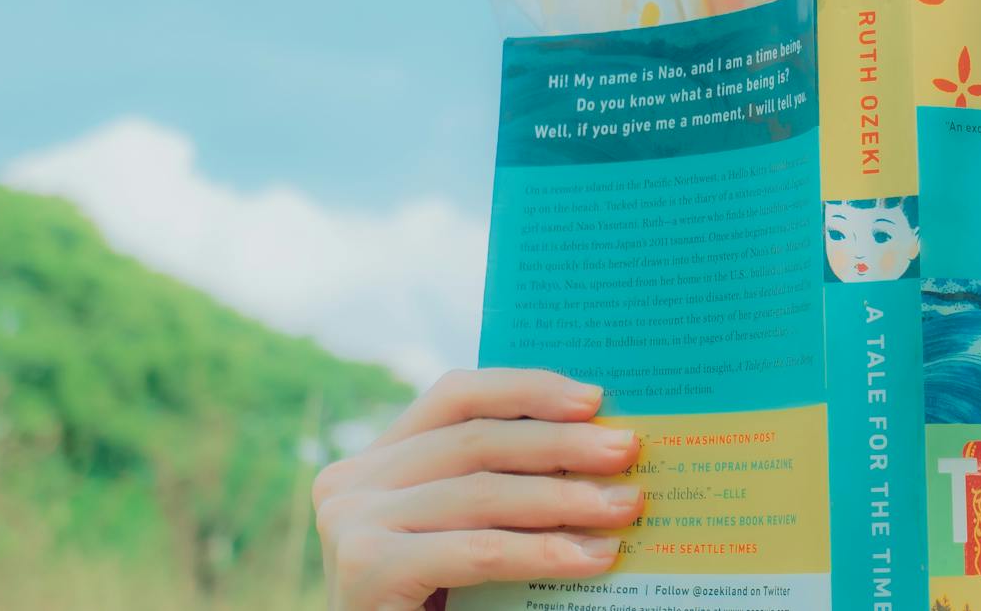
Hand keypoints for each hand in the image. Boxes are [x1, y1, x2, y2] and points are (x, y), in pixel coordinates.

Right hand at [313, 368, 643, 610]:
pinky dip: (544, 552)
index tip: (594, 400)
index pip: (456, 397)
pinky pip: (479, 550)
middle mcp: (353, 481)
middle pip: (476, 440)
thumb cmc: (440, 605)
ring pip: (483, 493)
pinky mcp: (366, 567)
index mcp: (377, 460)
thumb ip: (501, 484)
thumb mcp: (462, 530)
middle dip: (562, 443)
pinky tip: (595, 557)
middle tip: (628, 449)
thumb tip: (598, 446)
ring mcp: (352, 522)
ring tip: (625, 506)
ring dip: (566, 500)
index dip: (527, 390)